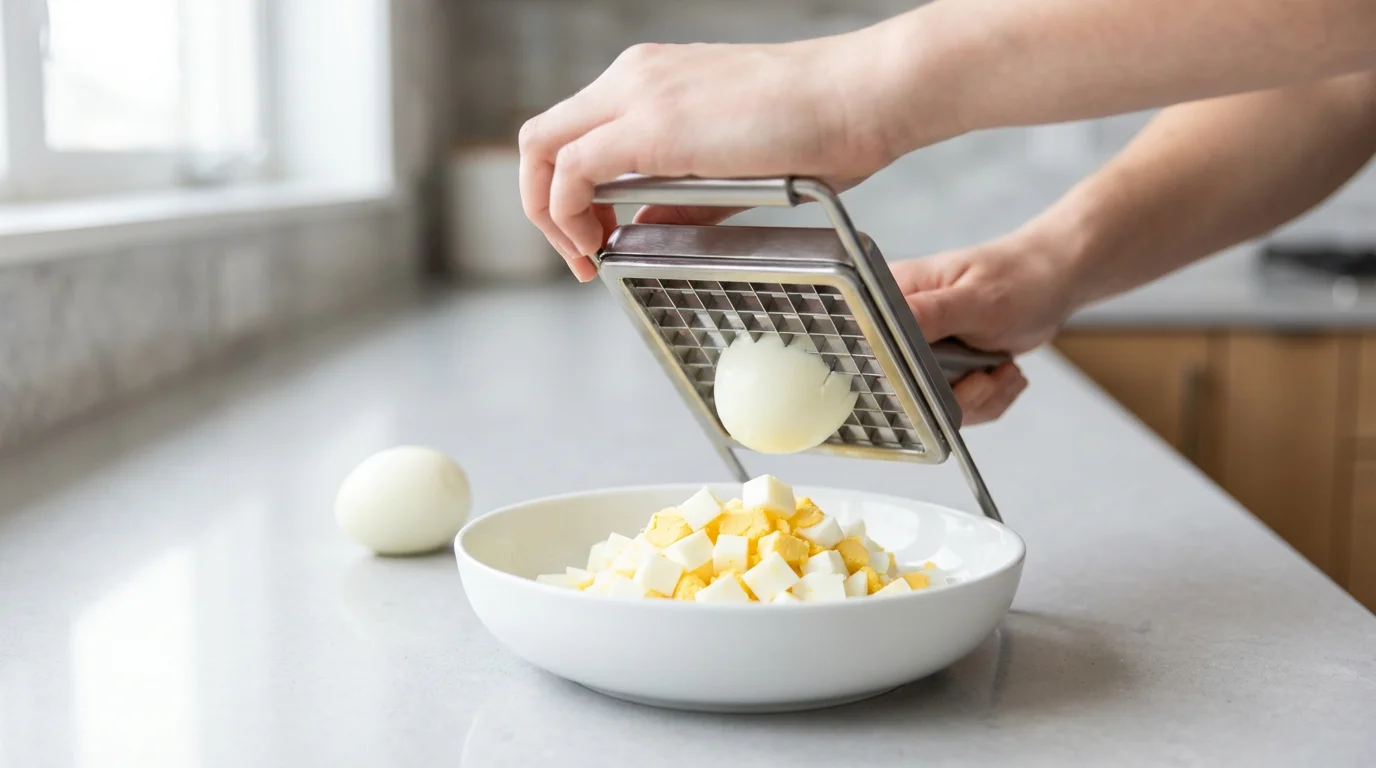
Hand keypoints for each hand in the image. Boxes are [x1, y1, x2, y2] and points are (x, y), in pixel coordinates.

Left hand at [518, 32, 923, 280]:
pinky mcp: (652, 126)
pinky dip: (567, 212)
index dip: (564, 190)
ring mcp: (638, 95)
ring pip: (540, 147)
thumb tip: (642, 227)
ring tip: (584, 255)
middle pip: (540, 137)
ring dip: (547, 211)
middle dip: (541, 203)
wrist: (859, 95)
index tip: (593, 235)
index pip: (573, 130)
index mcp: (651, 79)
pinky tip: (597, 244)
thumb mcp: (732, 165)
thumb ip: (679, 197)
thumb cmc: (819, 126)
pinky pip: (571, 170)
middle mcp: (634, 77)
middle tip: (578, 252)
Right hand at [892, 229, 1081, 423]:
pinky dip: (987, 400)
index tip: (940, 376)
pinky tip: (1003, 373)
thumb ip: (930, 314)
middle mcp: (897, 327)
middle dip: (953, 394)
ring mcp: (918, 353)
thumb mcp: (977, 298)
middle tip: (986, 375)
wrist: (1051, 281)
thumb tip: (881, 328)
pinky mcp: (939, 372)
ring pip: (930, 407)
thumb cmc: (1018, 276)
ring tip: (1002, 370)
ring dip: (979, 398)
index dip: (897, 374)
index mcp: (892, 296)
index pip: (868, 347)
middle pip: (899, 388)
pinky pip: (953, 409)